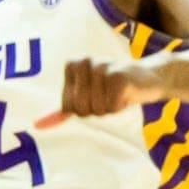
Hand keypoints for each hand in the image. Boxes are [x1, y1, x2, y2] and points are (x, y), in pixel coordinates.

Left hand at [36, 55, 166, 128]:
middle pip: (79, 108)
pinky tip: (127, 93)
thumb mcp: (88, 95)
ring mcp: (102, 68)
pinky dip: (120, 106)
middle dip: (96, 110)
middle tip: (109, 96)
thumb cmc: (116, 88)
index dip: (83, 109)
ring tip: (118, 94)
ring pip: (96, 109)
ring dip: (110, 108)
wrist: (151, 76)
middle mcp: (85, 62)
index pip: (67, 106)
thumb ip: (65, 109)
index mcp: (73, 65)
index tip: (97, 96)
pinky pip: (111, 106)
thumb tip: (37, 125)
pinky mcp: (118, 77)